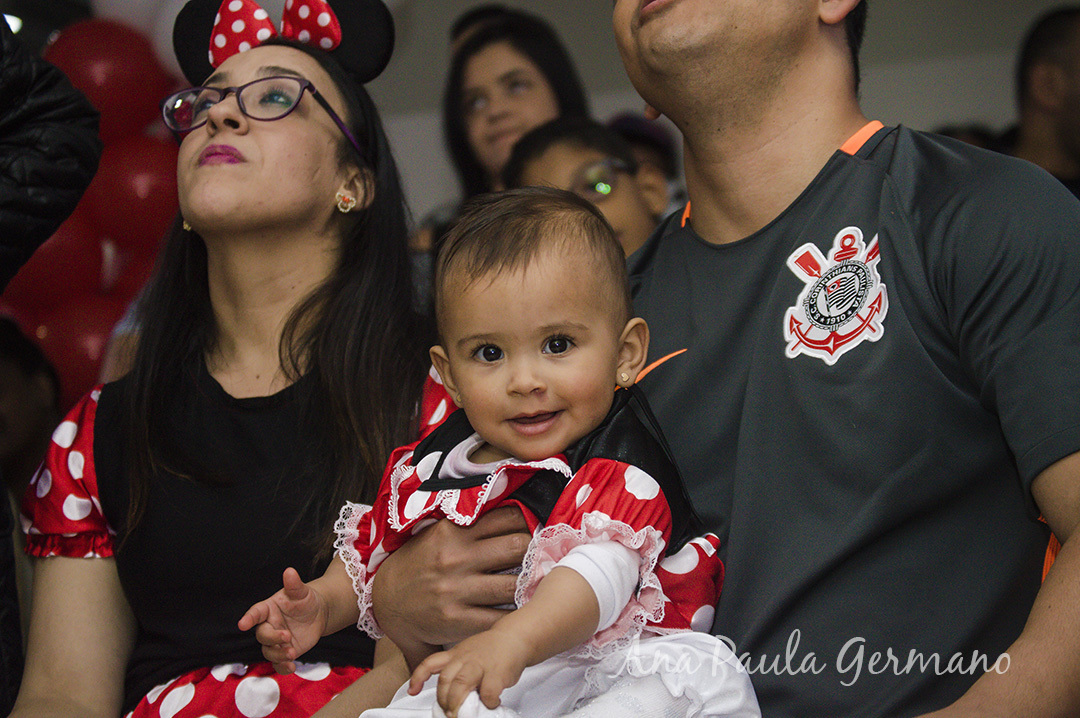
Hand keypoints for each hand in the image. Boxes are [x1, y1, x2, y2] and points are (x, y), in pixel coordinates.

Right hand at [238, 567, 328, 673]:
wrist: (318, 614)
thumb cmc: (305, 600)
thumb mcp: (302, 592)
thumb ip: (294, 584)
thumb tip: (290, 571)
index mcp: (268, 609)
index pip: (256, 612)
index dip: (248, 618)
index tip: (243, 624)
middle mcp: (269, 625)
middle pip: (262, 635)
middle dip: (272, 638)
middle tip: (287, 636)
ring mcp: (276, 641)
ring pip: (269, 651)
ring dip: (278, 654)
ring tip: (292, 653)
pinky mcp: (284, 652)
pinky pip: (278, 663)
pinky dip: (283, 667)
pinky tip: (292, 666)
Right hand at [372, 506, 530, 647]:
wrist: (384, 602)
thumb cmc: (418, 564)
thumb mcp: (436, 534)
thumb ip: (468, 522)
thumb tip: (510, 503)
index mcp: (452, 532)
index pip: (505, 518)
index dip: (528, 522)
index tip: (538, 528)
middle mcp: (456, 558)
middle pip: (516, 547)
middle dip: (534, 551)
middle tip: (544, 556)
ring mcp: (457, 590)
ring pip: (512, 584)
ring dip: (529, 584)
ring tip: (539, 583)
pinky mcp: (456, 619)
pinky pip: (499, 617)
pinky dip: (514, 614)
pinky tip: (521, 609)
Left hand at [408, 627, 528, 716]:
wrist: (516, 637)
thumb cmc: (493, 648)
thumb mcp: (467, 653)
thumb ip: (457, 669)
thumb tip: (448, 694)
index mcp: (456, 654)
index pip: (431, 663)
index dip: (418, 677)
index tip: (412, 691)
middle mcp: (466, 658)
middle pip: (446, 680)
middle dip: (443, 700)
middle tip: (447, 711)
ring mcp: (481, 665)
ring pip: (461, 685)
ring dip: (457, 703)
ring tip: (461, 713)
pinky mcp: (497, 674)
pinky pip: (487, 693)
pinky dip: (487, 703)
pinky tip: (490, 703)